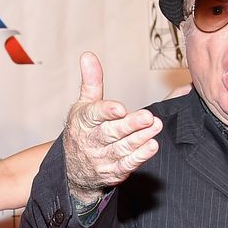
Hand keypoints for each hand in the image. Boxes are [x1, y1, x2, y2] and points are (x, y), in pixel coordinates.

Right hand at [63, 52, 161, 203]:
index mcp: (83, 121)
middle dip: (129, 126)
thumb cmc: (83, 130)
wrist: (72, 169)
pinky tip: (152, 146)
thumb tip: (88, 55)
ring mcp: (101, 158)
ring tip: (155, 127)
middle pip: (110, 133)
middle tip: (148, 117)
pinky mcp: (112, 172)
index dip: (106, 112)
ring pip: (121, 149)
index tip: (120, 108)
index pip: (93, 116)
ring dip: (139, 139)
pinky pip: (126, 165)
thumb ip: (91, 82)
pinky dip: (139, 157)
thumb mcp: (84, 105)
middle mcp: (90, 141)